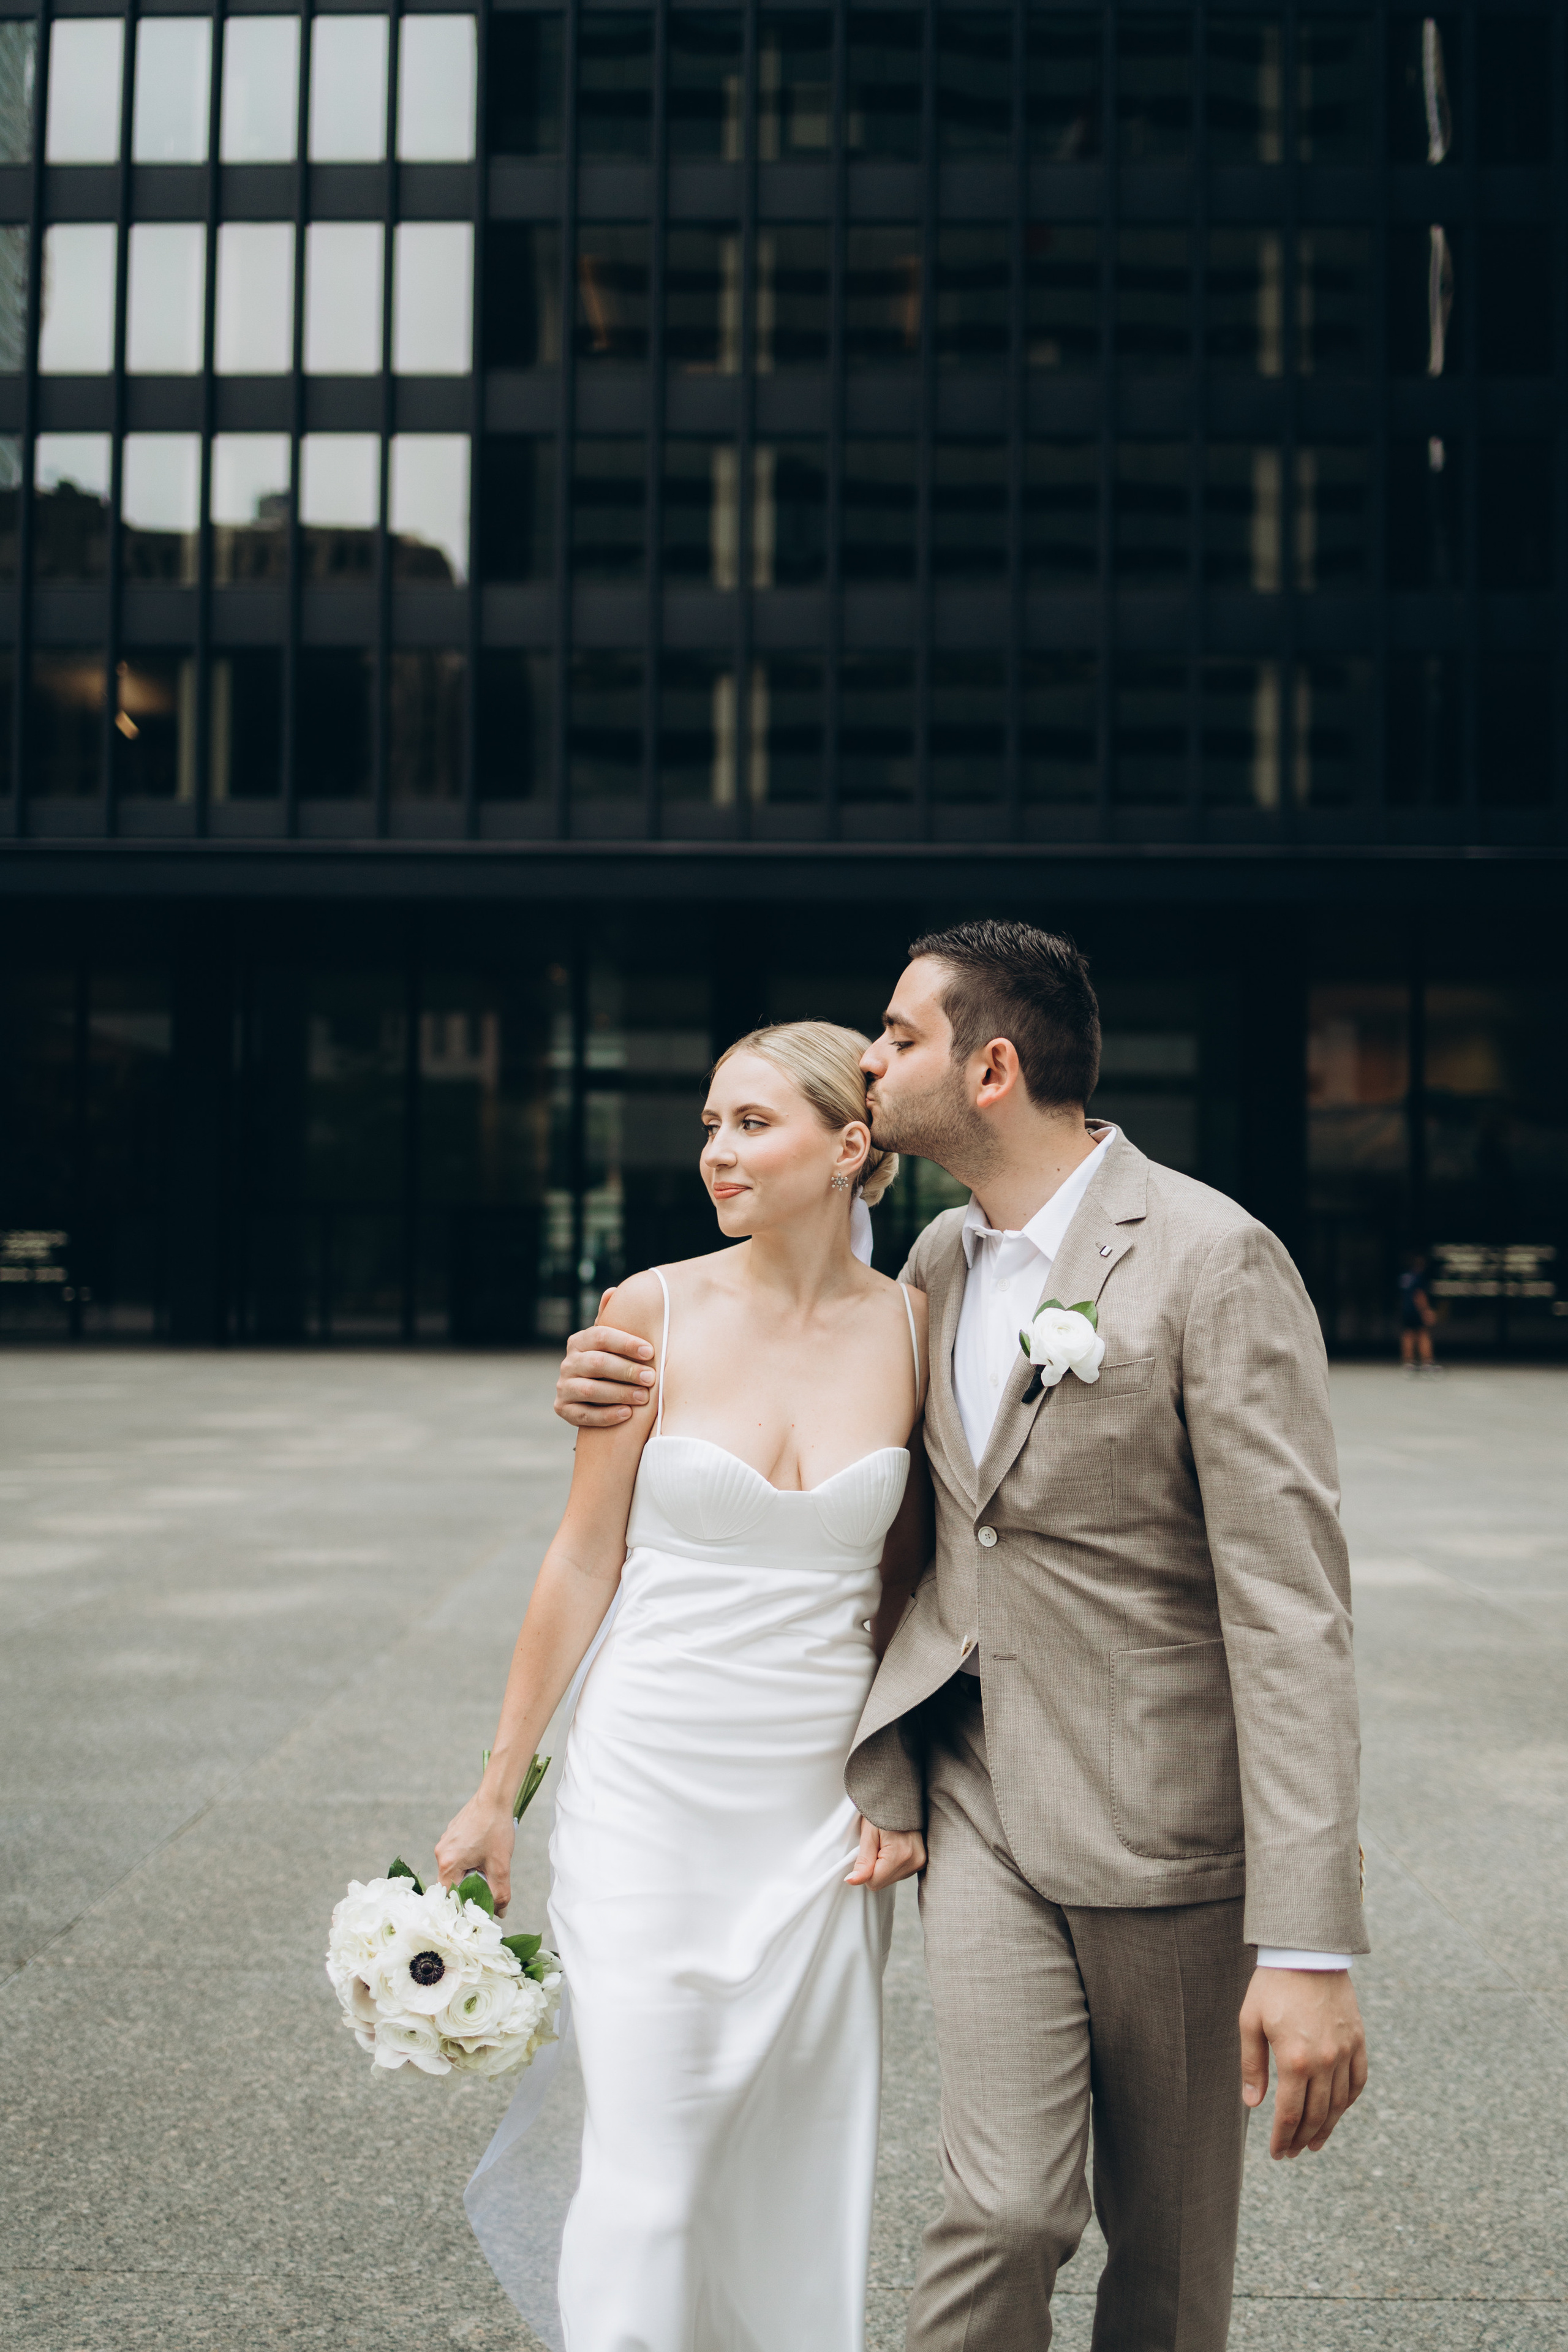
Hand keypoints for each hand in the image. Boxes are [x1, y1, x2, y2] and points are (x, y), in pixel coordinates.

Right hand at [435, 1795, 517, 1915]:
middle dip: (470, 1887)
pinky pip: (457, 1854)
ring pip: (455, 1868)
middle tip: (487, 1885)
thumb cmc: (496, 1829)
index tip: (478, 1907)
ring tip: (488, 1864)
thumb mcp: (501, 1866)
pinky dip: (470, 1858)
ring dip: (471, 1872)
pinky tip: (485, 1850)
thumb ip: (500, 1894)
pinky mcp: (451, 1833)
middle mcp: (441, 1852)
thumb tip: (499, 1913)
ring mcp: (445, 1841)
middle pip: (452, 1883)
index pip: (450, 1896)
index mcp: (448, 1863)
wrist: (495, 1796)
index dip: (464, 1905)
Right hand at [554, 1289, 657, 1428]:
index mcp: (579, 1341)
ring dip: (620, 1393)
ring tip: (644, 1397)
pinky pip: (584, 1415)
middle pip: (597, 1364)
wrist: (593, 1396)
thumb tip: (612, 1291)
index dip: (625, 1343)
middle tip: (651, 1378)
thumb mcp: (609, 1341)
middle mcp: (568, 1363)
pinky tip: (628, 1414)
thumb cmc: (610, 1362)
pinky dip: (607, 1415)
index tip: (650, 1351)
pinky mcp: (563, 1409)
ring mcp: (563, 1387)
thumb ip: (610, 1318)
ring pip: (590, 1390)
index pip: (600, 1336)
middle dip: (627, 1370)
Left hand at [845, 1818, 925, 1890]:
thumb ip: (862, 1861)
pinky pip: (900, 1872)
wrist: (900, 1798)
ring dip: (884, 1865)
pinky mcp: (923, 1861)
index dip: (865, 1869)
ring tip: (887, 1842)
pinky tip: (895, 1846)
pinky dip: (893, 1863)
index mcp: (901, 1855)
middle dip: (875, 1867)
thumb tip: (852, 1881)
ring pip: (891, 1878)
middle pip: (883, 1882)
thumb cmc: (882, 1811)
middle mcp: (915, 1861)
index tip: (868, 1850)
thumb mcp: (868, 1834)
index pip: (874, 1883)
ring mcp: (921, 1861)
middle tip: (877, 1844)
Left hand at [1240, 1967, 1367, 2158]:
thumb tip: (1253, 2104)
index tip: (1276, 2152)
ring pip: (1339, 2104)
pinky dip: (1348, 2102)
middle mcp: (1325, 2061)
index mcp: (1294, 2059)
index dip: (1282, 2137)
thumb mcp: (1250, 2022)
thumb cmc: (1272, 1986)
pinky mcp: (1358, 2041)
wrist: (1307, 1953)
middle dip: (1301, 2139)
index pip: (1290, 2113)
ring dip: (1327, 2128)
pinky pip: (1358, 2081)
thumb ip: (1252, 2065)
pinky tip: (1337, 2111)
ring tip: (1313, 2143)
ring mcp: (1345, 2052)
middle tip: (1291, 2153)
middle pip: (1316, 2115)